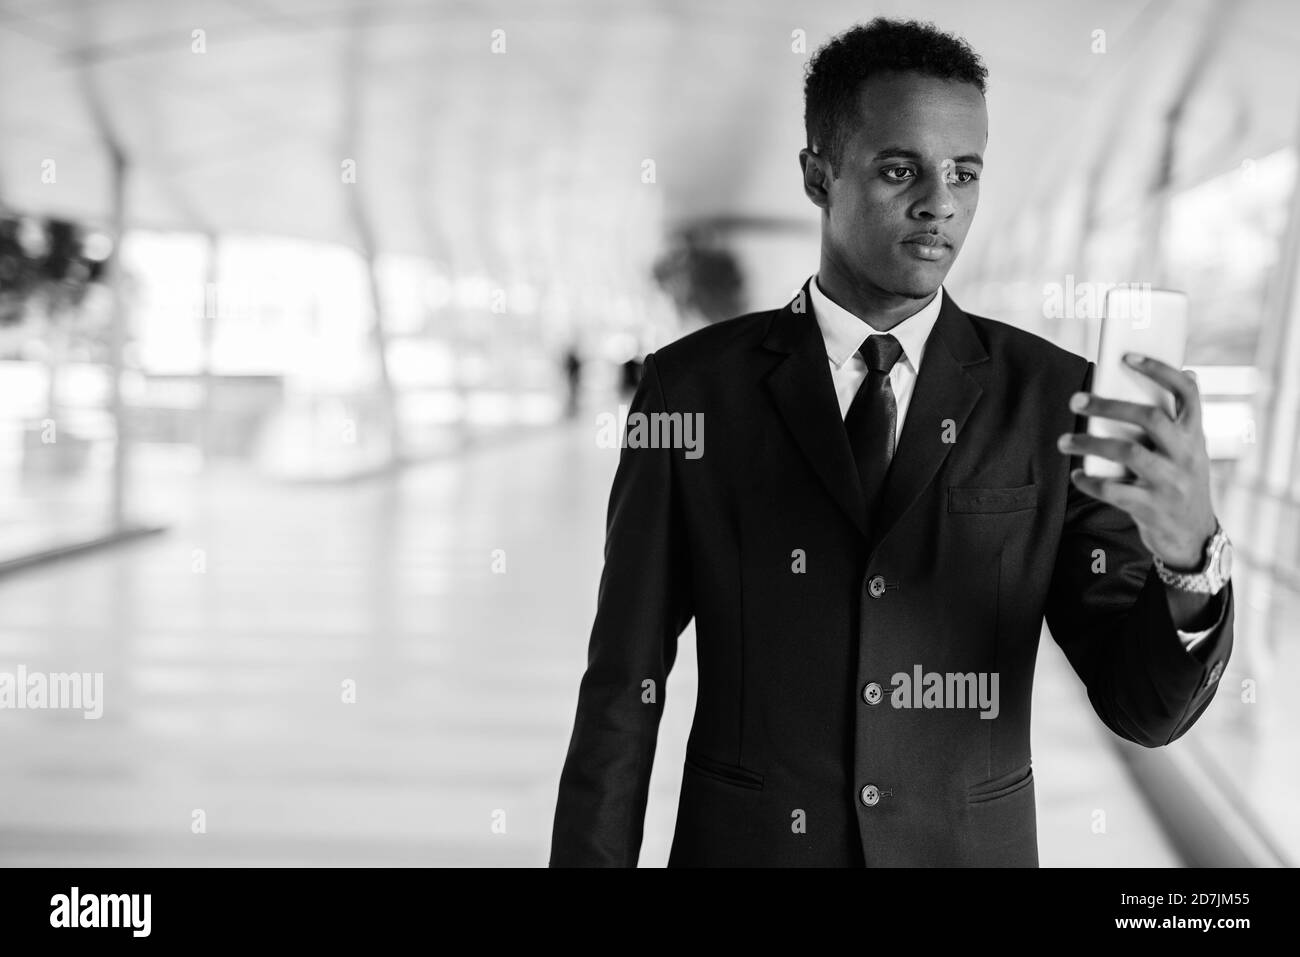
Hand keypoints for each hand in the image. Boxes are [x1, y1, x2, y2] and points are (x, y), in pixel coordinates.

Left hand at [1056, 353, 1216, 568]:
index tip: (1128, 356)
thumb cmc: (1182, 483)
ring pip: (1128, 452)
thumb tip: (1188, 370)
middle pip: (1150, 418)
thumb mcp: (1191, 451)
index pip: (1186, 393)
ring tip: (1063, 440)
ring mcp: (1171, 483)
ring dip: (1090, 442)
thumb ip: (1182, 419)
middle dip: (1109, 404)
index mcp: (1196, 436)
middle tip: (1075, 399)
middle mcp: (1187, 456)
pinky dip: (1091, 481)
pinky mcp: (1152, 509)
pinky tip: (1077, 475)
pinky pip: (1114, 491)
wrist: (1194, 538)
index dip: (1160, 370)